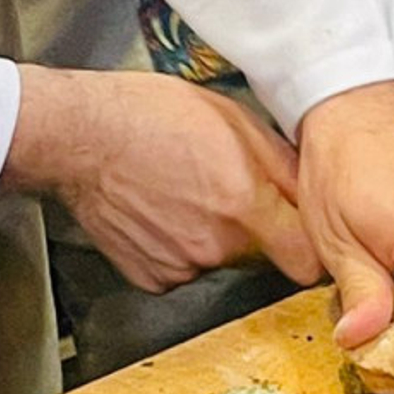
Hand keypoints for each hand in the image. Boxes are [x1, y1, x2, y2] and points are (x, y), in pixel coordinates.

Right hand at [2, 65, 320, 292]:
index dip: (309, 252)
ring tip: (185, 195)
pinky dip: (176, 248)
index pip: (306, 262)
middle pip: (260, 258)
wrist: (78, 135)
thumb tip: (315, 192)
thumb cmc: (150, 115)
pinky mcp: (153, 277)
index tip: (303, 240)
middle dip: (255, 232)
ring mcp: (183, 266)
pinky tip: (160, 212)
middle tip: (224, 193)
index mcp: (245, 205)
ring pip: (220, 261)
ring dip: (212, 237)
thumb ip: (281, 164)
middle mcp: (217, 244)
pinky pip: (182, 269)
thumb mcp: (233, 119)